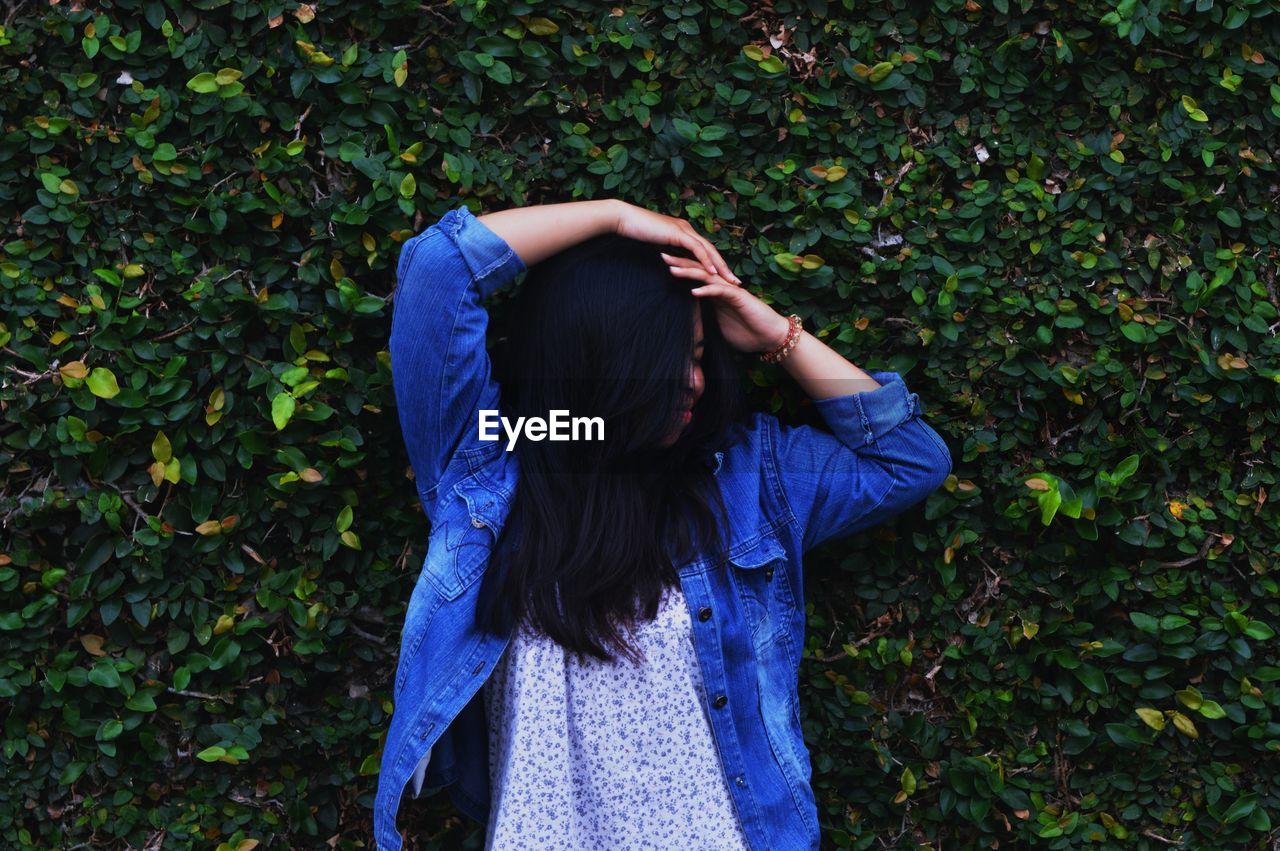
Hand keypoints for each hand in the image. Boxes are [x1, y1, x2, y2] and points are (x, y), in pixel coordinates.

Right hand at [612, 201, 741, 283]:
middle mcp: (687, 229)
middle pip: (712, 250)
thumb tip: (670, 265)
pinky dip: (706, 261)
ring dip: (721, 266)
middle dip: (725, 267)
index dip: (716, 264)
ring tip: (730, 281)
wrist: (624, 220)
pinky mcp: (678, 233)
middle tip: (737, 282)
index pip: (705, 250)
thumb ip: (666, 254)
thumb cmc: (635, 233)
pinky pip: (696, 249)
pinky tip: (713, 273)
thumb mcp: (655, 246)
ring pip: (708, 250)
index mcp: (683, 232)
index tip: (725, 279)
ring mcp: (684, 230)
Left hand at [659, 254, 791, 353]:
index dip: (678, 269)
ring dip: (689, 272)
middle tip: (661, 254)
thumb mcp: (717, 326)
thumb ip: (704, 319)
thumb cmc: (746, 333)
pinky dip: (707, 291)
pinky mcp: (739, 298)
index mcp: (715, 292)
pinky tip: (693, 291)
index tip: (661, 264)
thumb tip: (687, 323)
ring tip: (672, 269)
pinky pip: (720, 292)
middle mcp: (721, 287)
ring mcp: (730, 291)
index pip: (694, 276)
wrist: (769, 337)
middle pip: (698, 270)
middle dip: (679, 262)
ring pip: (707, 276)